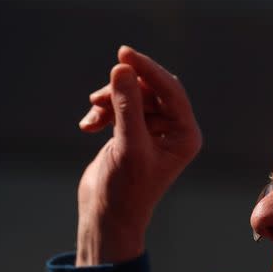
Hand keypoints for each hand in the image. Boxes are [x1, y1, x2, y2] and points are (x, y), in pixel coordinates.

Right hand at [76, 46, 201, 264]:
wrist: (106, 218)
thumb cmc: (124, 190)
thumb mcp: (127, 146)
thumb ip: (127, 106)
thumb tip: (122, 68)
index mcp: (185, 135)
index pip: (171, 90)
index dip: (147, 69)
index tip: (123, 53)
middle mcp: (173, 131)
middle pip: (151, 89)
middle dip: (124, 89)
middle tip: (97, 97)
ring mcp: (151, 131)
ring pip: (131, 96)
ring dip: (109, 102)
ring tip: (92, 116)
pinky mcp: (131, 133)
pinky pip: (118, 107)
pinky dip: (102, 112)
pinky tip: (87, 126)